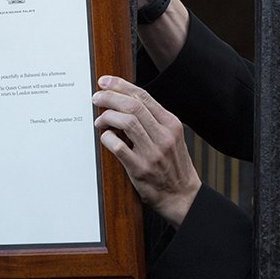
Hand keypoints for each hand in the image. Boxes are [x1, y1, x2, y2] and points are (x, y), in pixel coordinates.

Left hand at [93, 75, 200, 226]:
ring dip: (107, 117)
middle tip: (96, 97)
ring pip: (126, 122)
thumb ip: (153, 121)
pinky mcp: (140, 169)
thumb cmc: (173, 165)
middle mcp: (164, 135)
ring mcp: (153, 152)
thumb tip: (126, 102)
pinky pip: (119, 147)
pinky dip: (108, 138)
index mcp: (171, 123)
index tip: (105, 82)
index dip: (121, 86)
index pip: (143, 96)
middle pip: (133, 106)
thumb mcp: (171, 137)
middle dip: (110, 97)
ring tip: (99, 120)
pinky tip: (105, 137)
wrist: (183, 196)